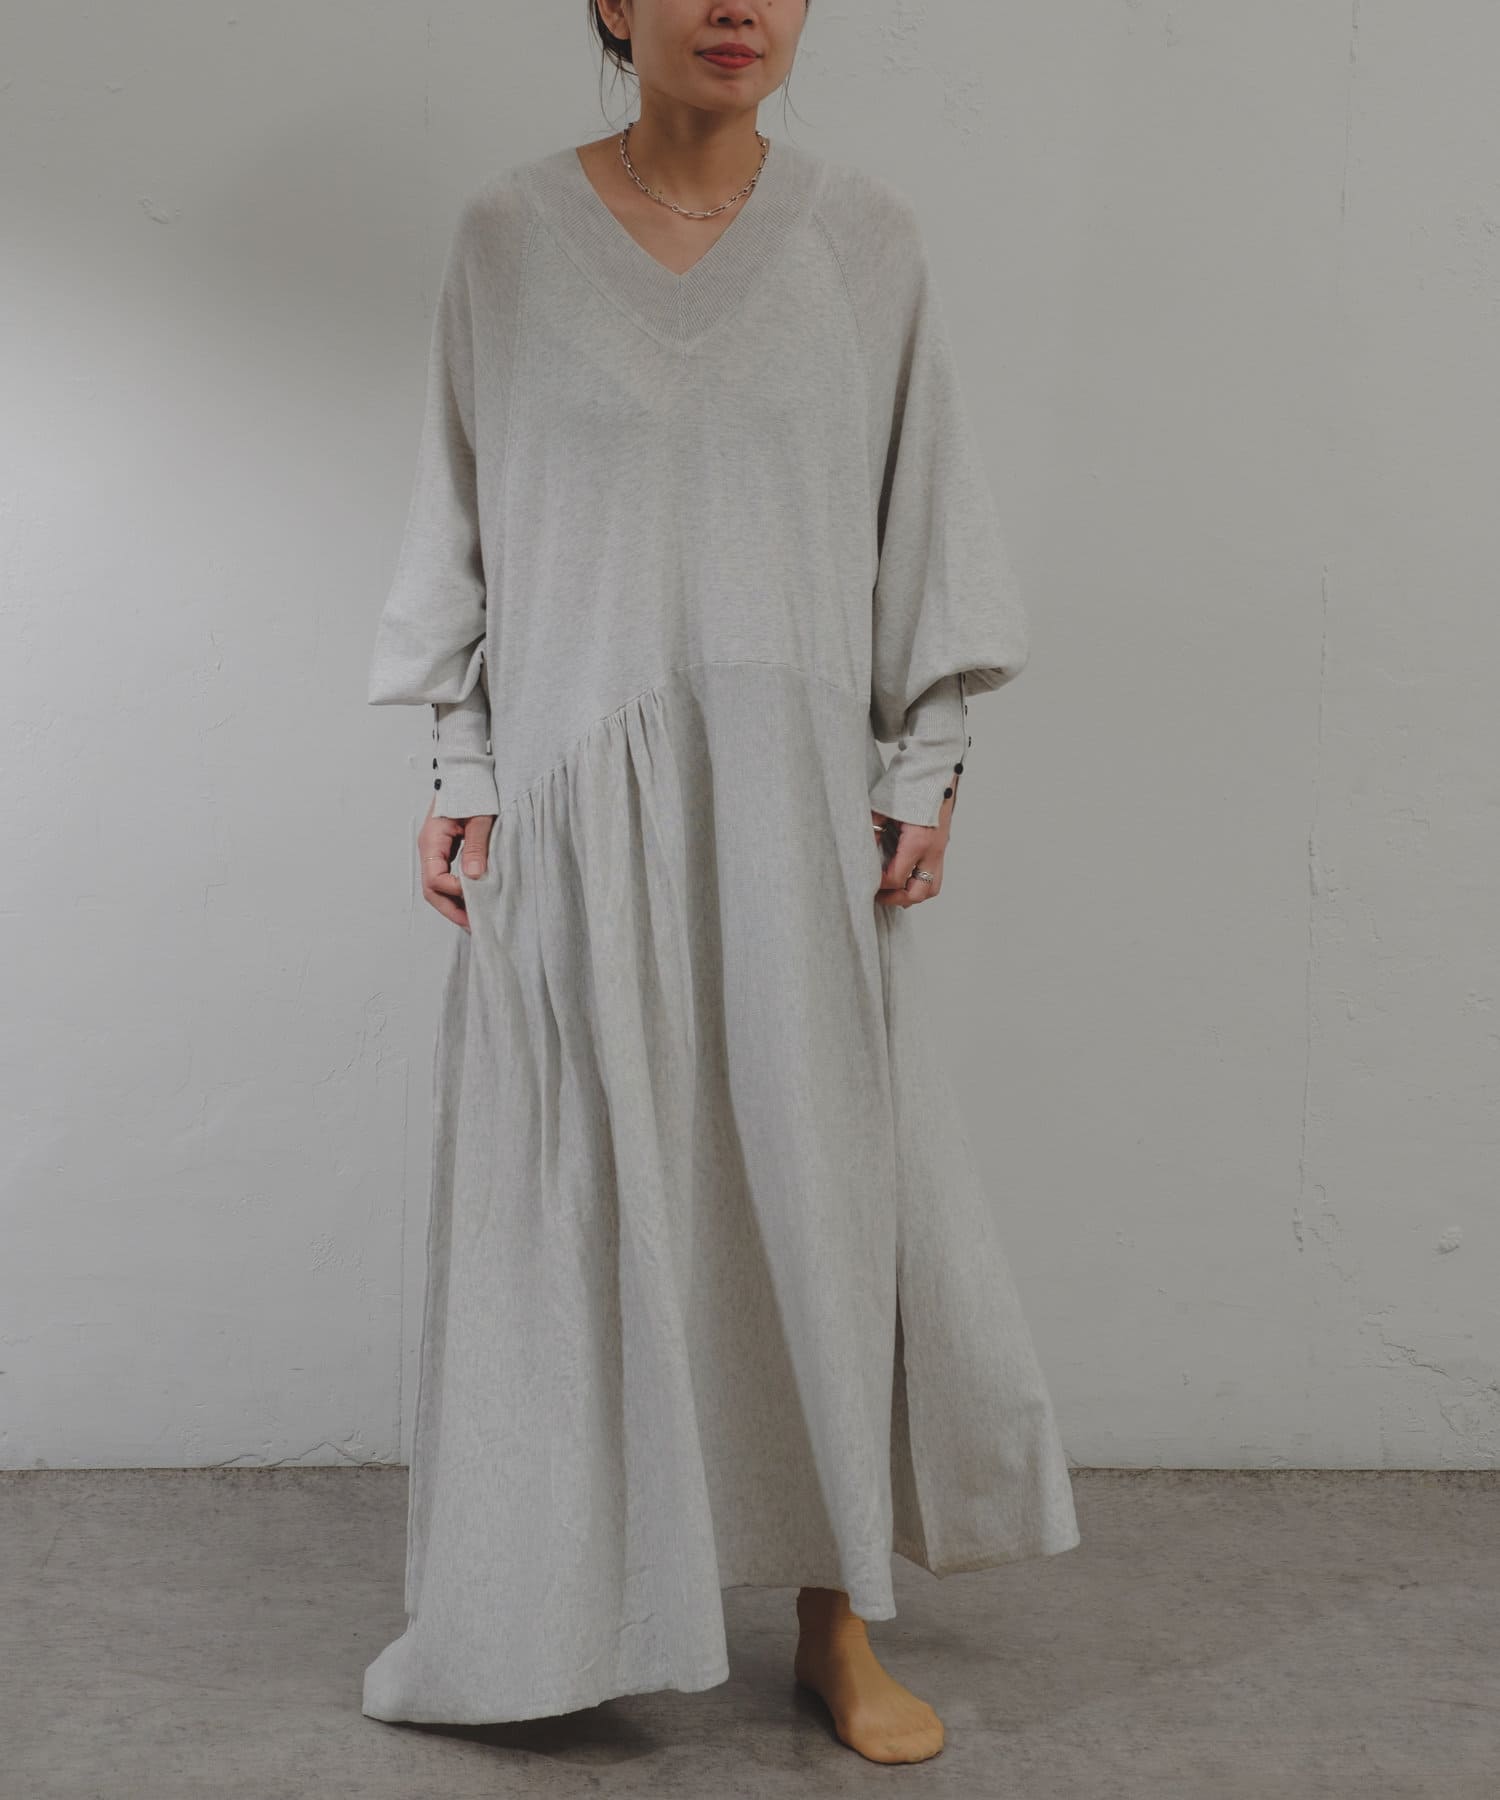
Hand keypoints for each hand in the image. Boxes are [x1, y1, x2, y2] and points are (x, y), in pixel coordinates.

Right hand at [418, 798, 495, 930]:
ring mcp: (436, 851)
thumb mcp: (480, 817)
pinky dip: (458, 893)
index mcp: (432, 839)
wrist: (468, 772)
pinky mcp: (446, 852)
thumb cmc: (473, 789)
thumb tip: (473, 877)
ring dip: (455, 905)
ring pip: (438, 888)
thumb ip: (476, 846)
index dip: (455, 892)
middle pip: (432, 890)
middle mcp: (429, 848)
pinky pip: (446, 878)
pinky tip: (474, 902)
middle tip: (476, 926)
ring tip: (476, 920)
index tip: (479, 896)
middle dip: (452, 910)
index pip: (435, 879)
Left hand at [871, 786, 954, 907]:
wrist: (935, 766)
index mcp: (918, 842)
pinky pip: (933, 873)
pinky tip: (902, 874)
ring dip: (911, 892)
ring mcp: (940, 848)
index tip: (863, 881)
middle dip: (897, 898)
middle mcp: (934, 850)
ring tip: (891, 888)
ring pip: (932, 887)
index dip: (878, 885)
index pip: (896, 878)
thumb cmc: (910, 782)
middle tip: (878, 894)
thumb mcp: (882, 807)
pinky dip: (918, 880)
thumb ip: (871, 831)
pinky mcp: (941, 844)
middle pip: (919, 892)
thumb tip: (860, 852)